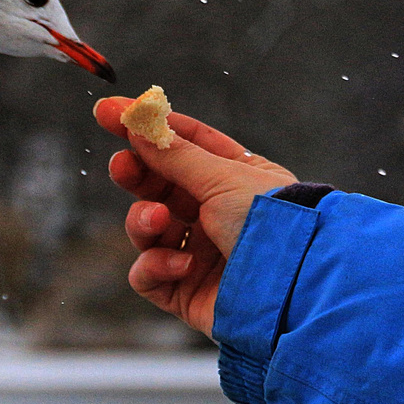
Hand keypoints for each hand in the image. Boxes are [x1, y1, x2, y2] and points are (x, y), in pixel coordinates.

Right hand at [94, 98, 294, 336]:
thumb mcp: (222, 176)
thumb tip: (137, 123)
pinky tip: (181, 265)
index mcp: (235, 179)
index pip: (186, 144)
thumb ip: (174, 152)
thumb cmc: (270, 223)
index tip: (109, 112)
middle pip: (160, 186)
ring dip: (143, 221)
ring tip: (157, 221)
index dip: (149, 127)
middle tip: (122, 166)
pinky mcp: (187, 292)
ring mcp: (200, 254)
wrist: (294, 290)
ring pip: (148, 229)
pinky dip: (155, 266)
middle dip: (137, 174)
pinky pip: (149, 274)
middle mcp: (217, 214)